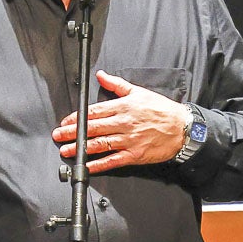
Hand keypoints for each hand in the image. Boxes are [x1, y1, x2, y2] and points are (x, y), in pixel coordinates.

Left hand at [51, 71, 190, 173]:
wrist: (184, 128)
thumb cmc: (162, 110)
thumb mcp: (138, 92)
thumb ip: (117, 85)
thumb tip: (101, 75)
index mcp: (122, 107)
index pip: (94, 112)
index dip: (76, 117)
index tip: (65, 121)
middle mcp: (123, 123)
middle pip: (92, 128)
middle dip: (72, 132)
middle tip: (58, 135)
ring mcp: (128, 140)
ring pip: (99, 144)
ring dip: (80, 148)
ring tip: (66, 150)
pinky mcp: (134, 154)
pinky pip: (113, 160)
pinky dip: (99, 164)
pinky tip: (87, 166)